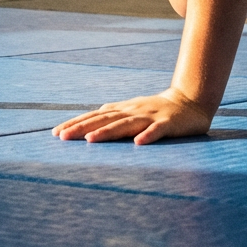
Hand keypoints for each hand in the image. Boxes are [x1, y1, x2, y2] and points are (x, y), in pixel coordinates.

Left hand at [52, 87, 211, 144]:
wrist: (190, 102)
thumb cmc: (157, 111)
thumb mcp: (132, 112)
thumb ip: (113, 118)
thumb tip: (88, 124)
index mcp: (123, 109)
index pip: (95, 116)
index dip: (76, 123)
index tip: (56, 133)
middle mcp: (133, 110)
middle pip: (105, 119)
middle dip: (83, 128)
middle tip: (63, 137)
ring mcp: (150, 116)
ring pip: (126, 124)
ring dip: (108, 132)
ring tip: (91, 140)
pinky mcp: (169, 124)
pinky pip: (157, 131)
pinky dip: (148, 136)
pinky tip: (138, 144)